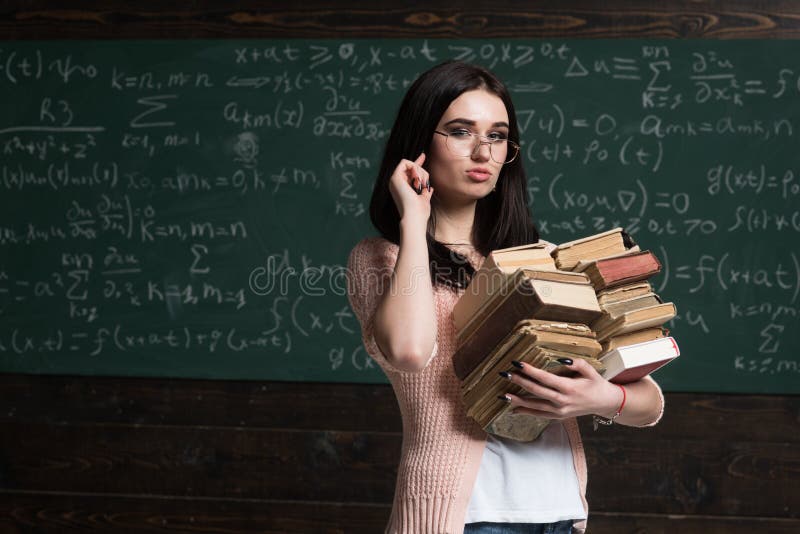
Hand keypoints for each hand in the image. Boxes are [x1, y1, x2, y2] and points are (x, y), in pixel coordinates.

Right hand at [387, 153, 433, 225]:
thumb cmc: (419, 212)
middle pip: (411, 167)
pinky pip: (405, 162)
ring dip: (420, 172)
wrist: (414, 217)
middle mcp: (396, 183)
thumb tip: (430, 188)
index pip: (409, 172)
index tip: (423, 155)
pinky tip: (417, 179)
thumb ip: (425, 192)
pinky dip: (415, 168)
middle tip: (424, 183)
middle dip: (422, 172)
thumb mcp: (424, 199)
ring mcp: (394, 180)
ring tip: (421, 185)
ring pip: (409, 164)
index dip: (417, 163)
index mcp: (402, 188)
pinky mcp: (395, 178)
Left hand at [502, 358, 622, 419]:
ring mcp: (560, 411)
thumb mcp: (591, 371)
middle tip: (506, 374)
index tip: (518, 364)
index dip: (531, 371)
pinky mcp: (558, 416)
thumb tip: (562, 359)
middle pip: (537, 392)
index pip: (545, 378)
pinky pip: (539, 415)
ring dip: (518, 401)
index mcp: (569, 388)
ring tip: (503, 395)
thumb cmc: (596, 384)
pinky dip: (526, 412)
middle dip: (520, 382)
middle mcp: (562, 401)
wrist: (605, 403)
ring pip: (535, 406)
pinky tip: (513, 409)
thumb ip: (577, 363)